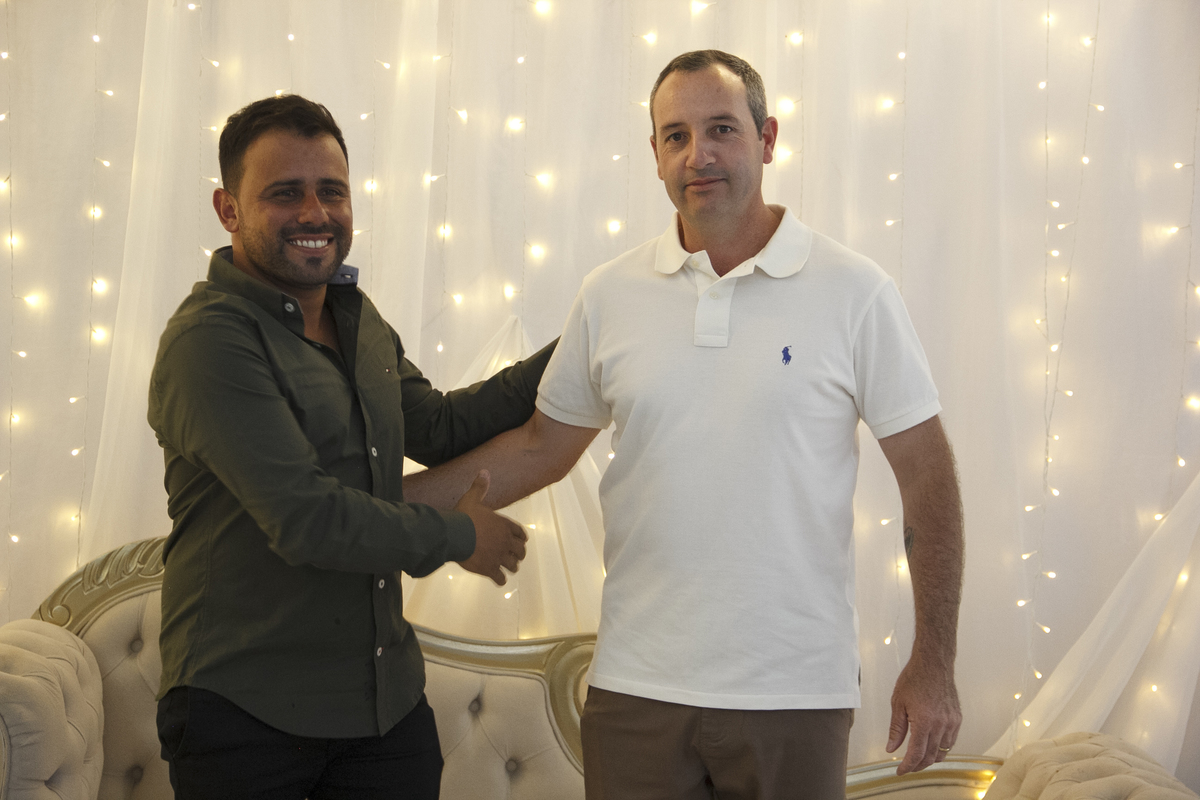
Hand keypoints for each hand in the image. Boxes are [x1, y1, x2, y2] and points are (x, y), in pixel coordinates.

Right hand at [454, 470, 527, 584]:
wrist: (456, 535)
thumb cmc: (465, 516)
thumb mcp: (473, 498)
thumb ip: (480, 487)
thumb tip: (484, 471)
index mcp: (504, 525)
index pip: (520, 533)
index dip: (521, 538)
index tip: (521, 541)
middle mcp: (506, 541)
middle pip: (520, 551)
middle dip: (519, 555)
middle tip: (515, 558)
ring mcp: (499, 556)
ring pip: (513, 565)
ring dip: (511, 567)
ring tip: (507, 569)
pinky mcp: (490, 568)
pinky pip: (500, 578)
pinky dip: (500, 579)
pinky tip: (498, 579)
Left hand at [886, 652, 961, 774]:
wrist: (934, 664)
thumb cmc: (915, 678)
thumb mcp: (898, 703)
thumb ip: (896, 729)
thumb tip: (891, 748)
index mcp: (924, 721)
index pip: (916, 754)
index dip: (907, 766)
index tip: (900, 771)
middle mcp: (941, 724)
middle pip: (930, 756)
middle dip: (918, 765)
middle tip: (907, 767)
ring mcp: (951, 722)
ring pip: (942, 751)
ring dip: (930, 759)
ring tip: (918, 760)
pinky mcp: (957, 719)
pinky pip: (950, 741)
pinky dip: (941, 748)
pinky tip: (932, 747)